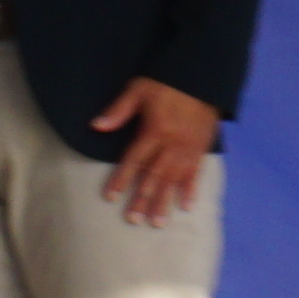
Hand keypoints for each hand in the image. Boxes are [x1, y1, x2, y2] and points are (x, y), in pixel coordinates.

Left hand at [92, 79, 222, 227]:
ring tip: (158, 222)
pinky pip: (196, 172)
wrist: (202, 75)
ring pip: (175, 179)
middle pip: (154, 175)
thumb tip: (96, 125)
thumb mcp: (139, 89)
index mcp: (154, 130)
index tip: (111, 197)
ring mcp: (188, 148)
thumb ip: (119, 110)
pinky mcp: (202, 148)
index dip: (121, 178)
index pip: (134, 159)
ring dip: (165, 201)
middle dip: (143, 198)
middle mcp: (172, 143)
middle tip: (134, 220)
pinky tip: (186, 206)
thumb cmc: (166, 81)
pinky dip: (191, 190)